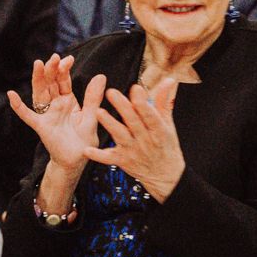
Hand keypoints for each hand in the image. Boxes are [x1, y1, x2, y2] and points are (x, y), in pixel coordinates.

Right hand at [8, 54, 105, 174]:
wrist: (77, 161)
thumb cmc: (83, 140)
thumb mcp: (91, 116)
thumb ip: (93, 97)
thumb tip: (100, 75)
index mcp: (67, 101)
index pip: (63, 81)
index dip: (64, 69)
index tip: (69, 59)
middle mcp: (55, 105)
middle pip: (50, 83)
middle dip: (52, 69)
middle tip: (54, 57)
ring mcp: (46, 114)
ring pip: (40, 93)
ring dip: (38, 79)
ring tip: (38, 64)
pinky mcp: (41, 126)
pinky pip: (27, 115)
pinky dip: (18, 106)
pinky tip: (11, 95)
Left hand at [84, 79, 183, 202]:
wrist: (166, 176)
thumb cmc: (165, 145)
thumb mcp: (168, 125)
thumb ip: (163, 102)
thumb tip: (168, 80)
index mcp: (159, 130)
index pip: (151, 115)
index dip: (144, 103)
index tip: (135, 88)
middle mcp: (146, 140)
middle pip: (133, 122)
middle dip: (123, 107)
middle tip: (110, 92)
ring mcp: (133, 151)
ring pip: (120, 136)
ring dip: (110, 124)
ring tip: (98, 112)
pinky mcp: (122, 161)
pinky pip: (109, 158)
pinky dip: (98, 155)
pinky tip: (87, 150)